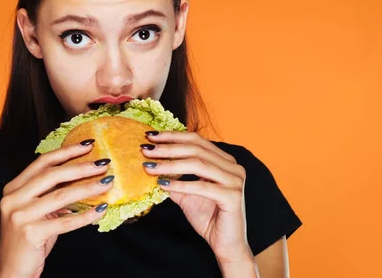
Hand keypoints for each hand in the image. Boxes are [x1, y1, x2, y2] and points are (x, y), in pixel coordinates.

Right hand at [0, 139, 113, 277]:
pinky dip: (85, 216)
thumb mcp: (37, 211)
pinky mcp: (30, 233)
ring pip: (61, 196)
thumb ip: (51, 194)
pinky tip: (100, 210)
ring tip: (107, 182)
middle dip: (80, 167)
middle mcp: (13, 199)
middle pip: (52, 174)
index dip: (66, 152)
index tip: (87, 145)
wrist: (11, 272)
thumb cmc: (28, 241)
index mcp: (13, 188)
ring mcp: (20, 215)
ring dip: (88, 188)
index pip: (42, 162)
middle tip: (102, 163)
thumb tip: (83, 177)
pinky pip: (65, 221)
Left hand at [141, 131, 255, 267]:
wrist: (226, 244)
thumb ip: (174, 178)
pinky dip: (181, 184)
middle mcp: (233, 166)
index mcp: (225, 160)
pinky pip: (201, 186)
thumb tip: (152, 164)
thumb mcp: (186, 194)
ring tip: (150, 167)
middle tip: (146, 150)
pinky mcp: (232, 196)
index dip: (172, 136)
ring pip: (198, 164)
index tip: (150, 136)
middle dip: (168, 148)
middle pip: (196, 149)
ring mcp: (235, 180)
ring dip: (170, 164)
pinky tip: (163, 185)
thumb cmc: (209, 217)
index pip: (196, 140)